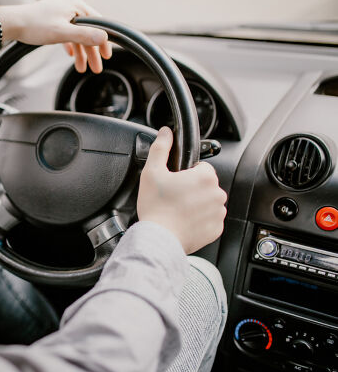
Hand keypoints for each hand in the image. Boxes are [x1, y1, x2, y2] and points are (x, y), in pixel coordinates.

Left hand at [0, 0, 111, 73]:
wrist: (13, 23)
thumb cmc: (34, 25)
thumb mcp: (62, 32)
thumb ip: (84, 35)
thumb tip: (103, 38)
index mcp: (76, 5)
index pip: (98, 24)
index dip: (103, 41)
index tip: (107, 56)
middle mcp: (71, 7)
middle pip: (88, 31)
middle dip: (92, 51)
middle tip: (97, 68)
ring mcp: (63, 13)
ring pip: (78, 35)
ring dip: (81, 52)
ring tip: (83, 68)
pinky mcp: (54, 20)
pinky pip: (68, 34)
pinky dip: (71, 45)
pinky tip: (71, 55)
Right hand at [137, 127, 226, 254]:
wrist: (159, 238)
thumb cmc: (156, 206)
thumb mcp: (152, 172)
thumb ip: (161, 148)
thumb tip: (166, 133)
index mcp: (205, 177)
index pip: (202, 168)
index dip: (186, 174)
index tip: (175, 183)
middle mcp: (217, 194)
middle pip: (206, 185)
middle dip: (192, 189)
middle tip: (173, 197)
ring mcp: (218, 213)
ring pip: (208, 202)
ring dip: (197, 204)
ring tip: (177, 210)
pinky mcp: (216, 229)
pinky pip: (209, 220)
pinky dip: (199, 220)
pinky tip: (183, 221)